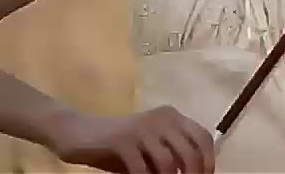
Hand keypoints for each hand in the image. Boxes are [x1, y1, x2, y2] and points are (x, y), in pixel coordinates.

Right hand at [52, 106, 214, 172]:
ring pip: (168, 161)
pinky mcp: (122, 141)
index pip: (203, 137)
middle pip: (190, 151)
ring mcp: (142, 128)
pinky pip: (141, 168)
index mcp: (172, 117)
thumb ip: (170, 156)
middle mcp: (162, 118)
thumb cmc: (116, 145)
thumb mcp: (148, 148)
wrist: (76, 131)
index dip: (208, 161)